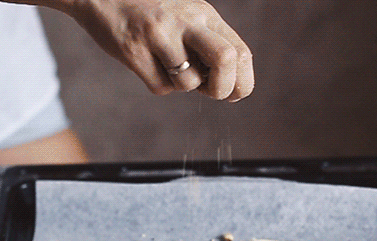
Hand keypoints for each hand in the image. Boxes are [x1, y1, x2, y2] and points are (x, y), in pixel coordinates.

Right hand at [67, 0, 253, 101]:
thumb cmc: (148, 11)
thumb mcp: (186, 16)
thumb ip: (208, 42)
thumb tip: (228, 86)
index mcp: (204, 13)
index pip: (241, 52)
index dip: (242, 83)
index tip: (231, 93)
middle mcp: (186, 20)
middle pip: (225, 59)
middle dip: (223, 88)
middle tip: (210, 92)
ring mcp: (159, 35)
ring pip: (188, 83)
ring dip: (181, 85)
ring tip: (166, 65)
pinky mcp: (134, 50)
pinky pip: (160, 86)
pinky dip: (158, 83)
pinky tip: (147, 62)